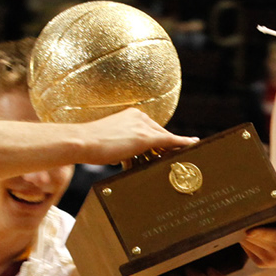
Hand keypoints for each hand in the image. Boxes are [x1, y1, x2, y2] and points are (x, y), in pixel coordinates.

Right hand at [77, 109, 198, 164]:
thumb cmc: (90, 145)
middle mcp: (139, 116)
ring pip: (164, 140)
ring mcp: (143, 126)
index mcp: (130, 115)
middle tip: (172, 159)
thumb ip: (123, 145)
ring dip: (168, 153)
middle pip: (159, 135)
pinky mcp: (145, 137)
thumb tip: (130, 157)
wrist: (82, 142)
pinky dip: (183, 143)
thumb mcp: (109, 140)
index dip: (157, 144)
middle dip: (165, 149)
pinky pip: (170, 141)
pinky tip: (194, 145)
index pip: (150, 130)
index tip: (165, 150)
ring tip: (174, 161)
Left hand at [241, 208, 275, 274]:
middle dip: (245, 226)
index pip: (274, 236)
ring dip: (242, 232)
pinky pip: (247, 249)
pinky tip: (243, 229)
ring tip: (237, 219)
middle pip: (256, 238)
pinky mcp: (264, 263)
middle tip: (236, 212)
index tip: (247, 228)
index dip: (259, 232)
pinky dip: (244, 239)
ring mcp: (271, 259)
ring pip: (248, 243)